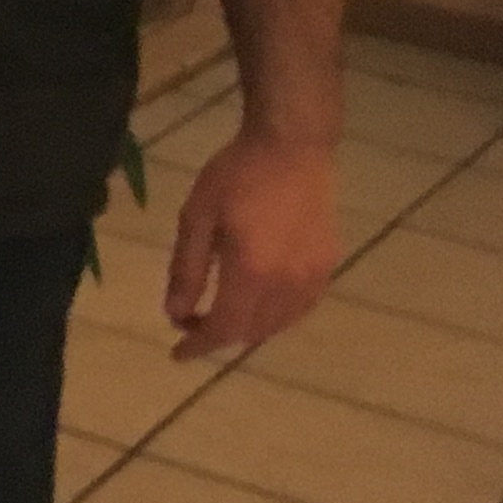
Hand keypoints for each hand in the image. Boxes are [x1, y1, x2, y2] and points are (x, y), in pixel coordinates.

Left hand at [164, 129, 339, 359]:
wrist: (292, 147)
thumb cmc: (235, 176)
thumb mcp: (197, 218)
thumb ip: (187, 270)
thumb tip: (175, 313)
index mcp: (252, 271)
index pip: (225, 328)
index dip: (199, 346)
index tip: (177, 354)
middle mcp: (288, 283)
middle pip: (252, 331)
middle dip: (219, 335)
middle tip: (191, 323)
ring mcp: (314, 276)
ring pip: (278, 323)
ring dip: (247, 328)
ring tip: (219, 313)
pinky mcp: (328, 265)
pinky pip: (299, 307)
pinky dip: (275, 316)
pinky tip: (257, 302)